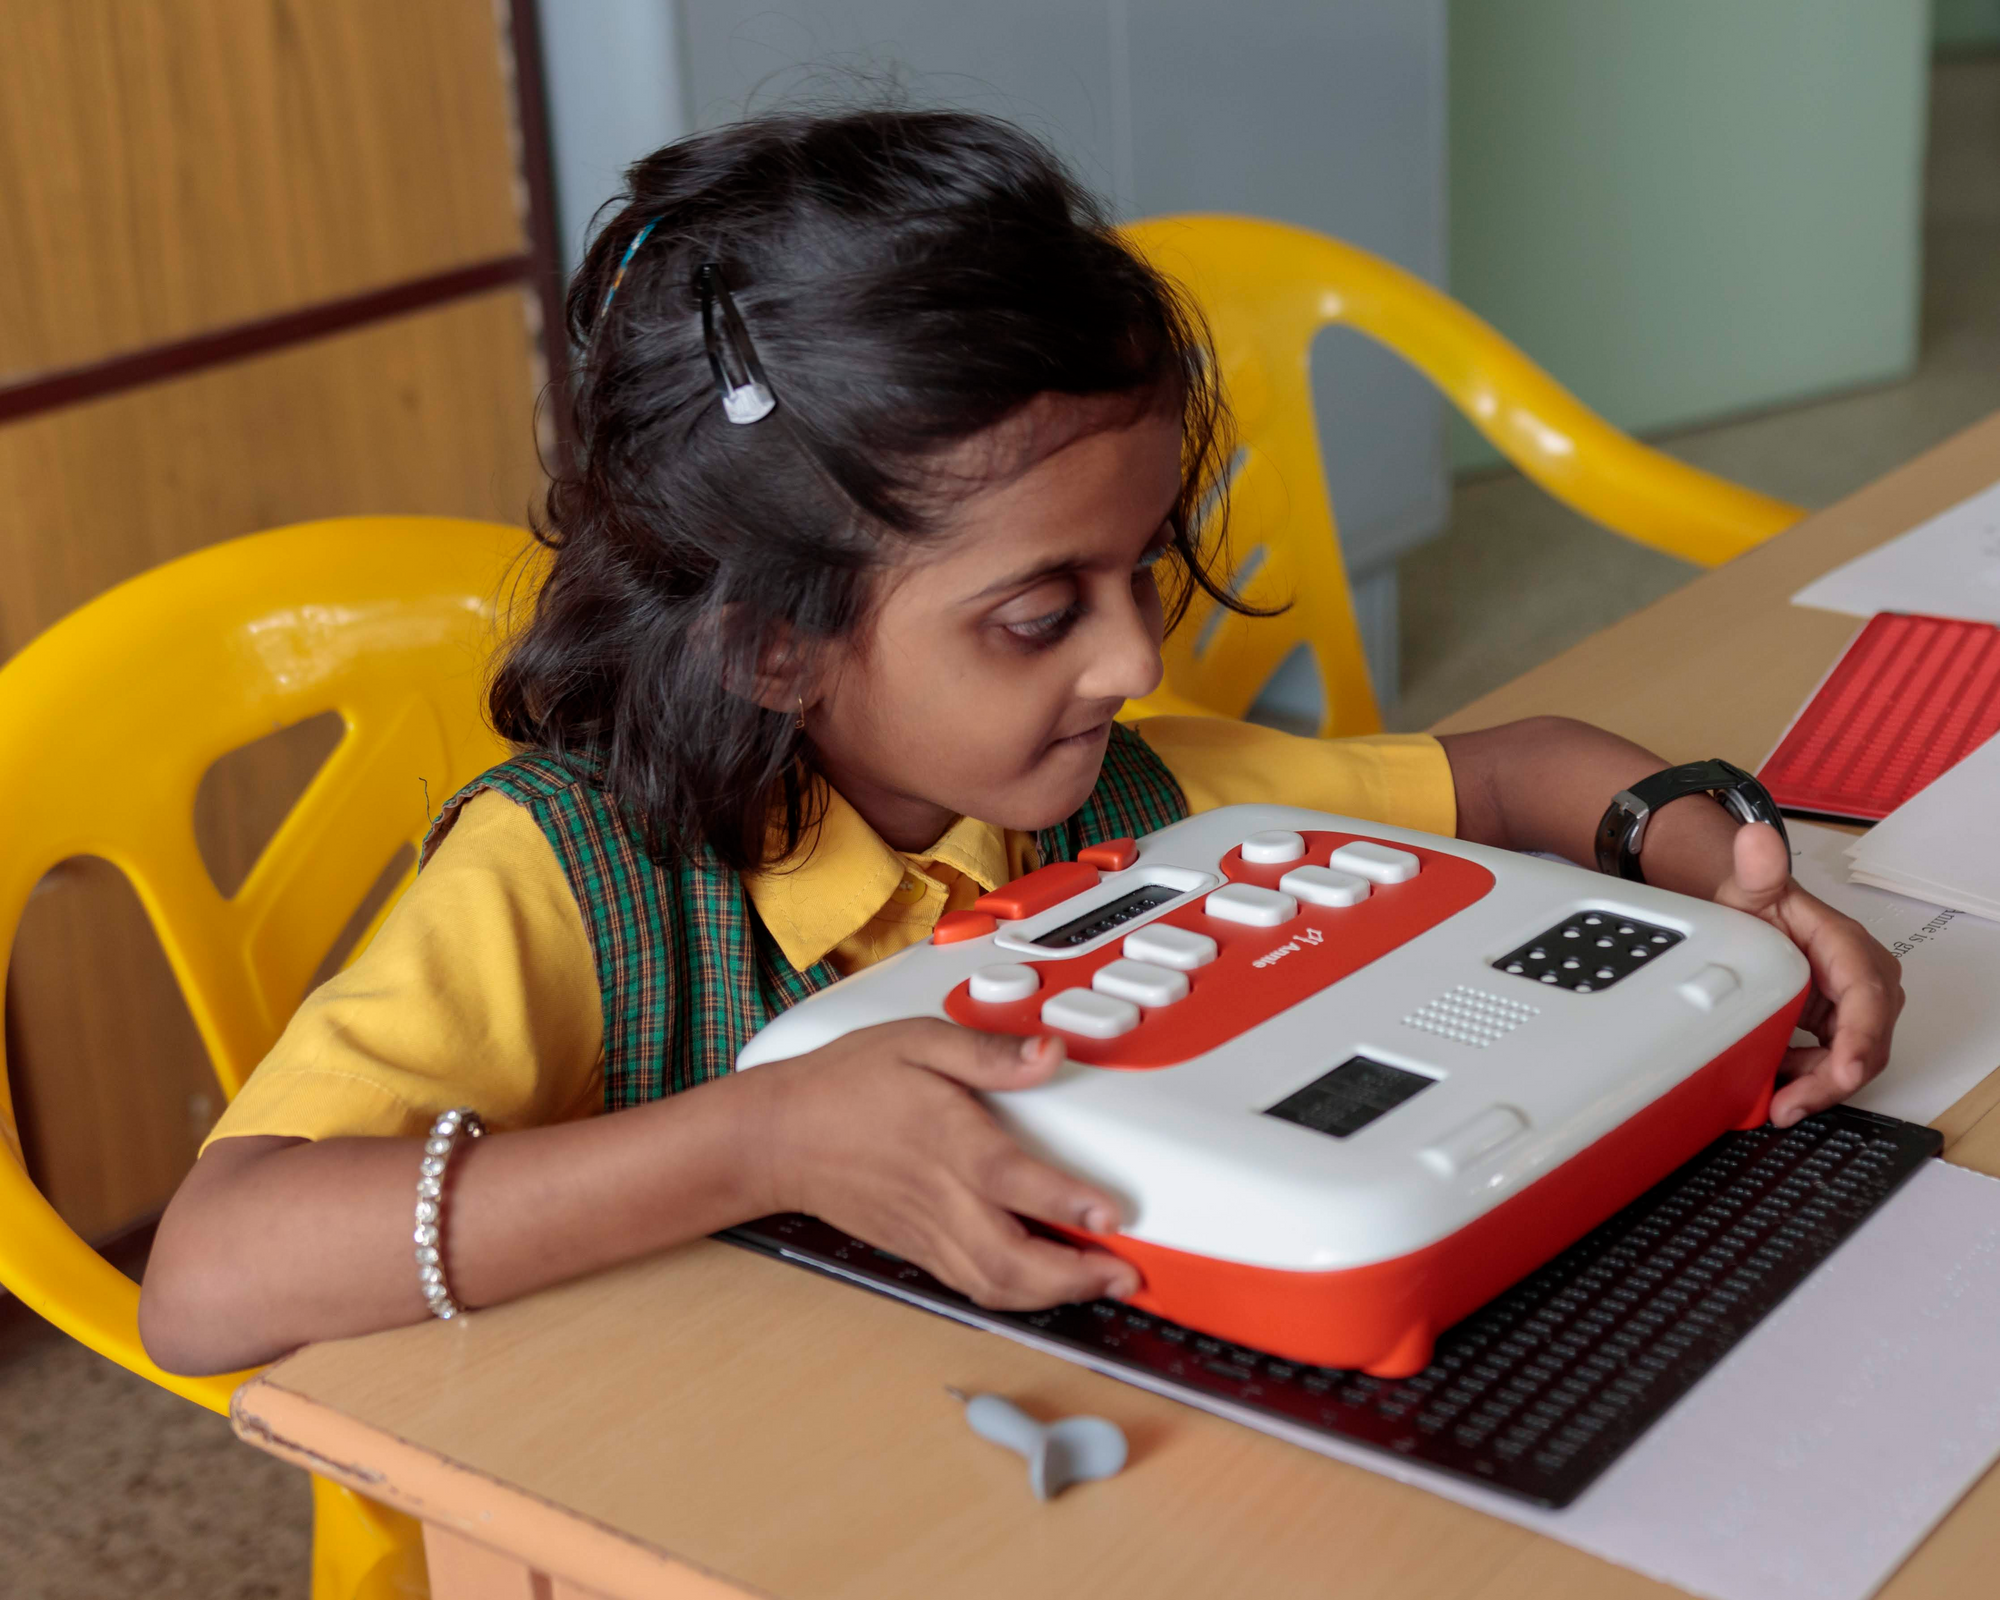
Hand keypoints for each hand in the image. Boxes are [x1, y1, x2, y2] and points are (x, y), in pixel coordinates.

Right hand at [751, 1019, 1141, 1309]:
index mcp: (946, 1140)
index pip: (1013, 1180)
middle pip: (1011, 1258)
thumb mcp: (917, 1041)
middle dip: (1075, 1276)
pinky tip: (1046, 1286)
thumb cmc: (845, 1084)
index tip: (1111, 1213)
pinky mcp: (919, 1249)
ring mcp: (928, 1231)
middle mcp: (939, 1196)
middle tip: (1126, 1272)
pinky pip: (973, 1285)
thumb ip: (988, 1052)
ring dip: (1053, 1294)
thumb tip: (1048, 1053)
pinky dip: (1017, 1295)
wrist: (778, 1136)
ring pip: (995, 1283)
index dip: (1066, 1202)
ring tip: (1100, 1284)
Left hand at [1714, 823, 1904, 1126]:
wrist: (1753, 917)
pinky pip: (1832, 1066)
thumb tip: (1756, 840)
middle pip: (1864, 1041)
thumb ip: (1756, 870)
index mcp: (1848, 948)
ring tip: (1776, 1104)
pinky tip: (1775, 1088)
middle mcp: (1863, 981)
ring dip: (1816, 1087)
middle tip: (1789, 1106)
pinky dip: (1806, 1080)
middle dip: (1831, 1080)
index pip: (1867, 998)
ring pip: (1850, 1062)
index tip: (1846, 1070)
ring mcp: (1853, 1008)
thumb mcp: (1751, 890)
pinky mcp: (1838, 1029)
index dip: (1860, 1038)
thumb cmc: (1761, 906)